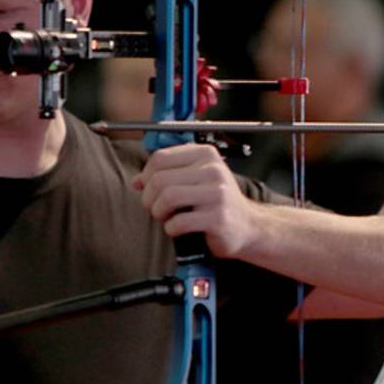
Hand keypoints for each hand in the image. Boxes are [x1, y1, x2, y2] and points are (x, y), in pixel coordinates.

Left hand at [132, 143, 255, 257]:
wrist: (248, 225)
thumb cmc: (217, 201)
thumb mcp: (196, 179)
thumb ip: (167, 174)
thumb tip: (136, 181)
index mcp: (205, 154)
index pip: (159, 158)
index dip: (146, 176)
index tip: (150, 190)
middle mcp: (213, 170)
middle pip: (160, 179)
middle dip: (149, 198)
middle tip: (156, 208)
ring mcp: (217, 193)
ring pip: (167, 198)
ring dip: (158, 213)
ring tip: (166, 217)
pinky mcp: (217, 217)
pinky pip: (178, 222)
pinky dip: (171, 229)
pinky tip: (179, 228)